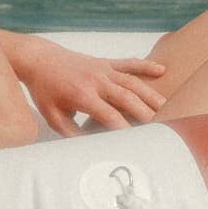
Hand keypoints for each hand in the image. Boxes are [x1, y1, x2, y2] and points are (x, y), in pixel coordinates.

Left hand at [14, 37, 166, 131]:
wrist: (39, 59)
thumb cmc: (45, 90)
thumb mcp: (53, 117)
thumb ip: (72, 134)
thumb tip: (90, 149)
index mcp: (82, 94)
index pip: (108, 115)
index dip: (123, 129)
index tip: (137, 142)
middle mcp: (96, 80)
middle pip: (126, 97)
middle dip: (144, 113)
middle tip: (162, 128)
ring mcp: (102, 69)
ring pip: (132, 80)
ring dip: (150, 93)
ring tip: (167, 107)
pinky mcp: (105, 62)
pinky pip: (128, 63)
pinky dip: (145, 65)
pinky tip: (162, 70)